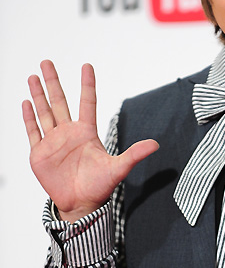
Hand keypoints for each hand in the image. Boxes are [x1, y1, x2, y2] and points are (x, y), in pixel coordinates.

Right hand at [22, 61, 158, 221]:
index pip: (87, 102)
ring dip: (38, 95)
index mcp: (87, 133)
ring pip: (45, 112)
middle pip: (60, 102)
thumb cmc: (99, 186)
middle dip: (53, 82)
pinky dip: (29, 117)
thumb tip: (156, 144)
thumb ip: (134, 154)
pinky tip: (26, 102)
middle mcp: (69, 133)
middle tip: (47, 62)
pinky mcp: (40, 153)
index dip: (87, 84)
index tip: (87, 66)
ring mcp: (54, 142)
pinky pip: (34, 131)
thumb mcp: (118, 168)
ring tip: (33, 76)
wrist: (81, 205)